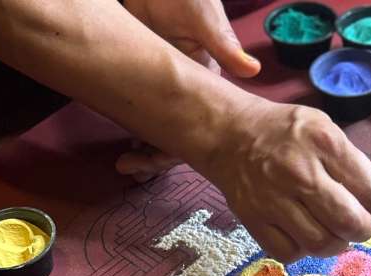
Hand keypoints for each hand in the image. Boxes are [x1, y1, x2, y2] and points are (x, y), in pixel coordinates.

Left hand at [118, 0, 260, 180]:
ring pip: (154, 125)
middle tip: (131, 166)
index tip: (158, 160)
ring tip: (125, 162)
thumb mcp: (202, 15)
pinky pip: (132, 107)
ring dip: (142, 144)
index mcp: (207, 79)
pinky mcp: (135, 75)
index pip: (201, 126)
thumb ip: (222, 43)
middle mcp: (186, 88)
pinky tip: (118, 137)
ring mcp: (160, 84)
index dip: (182, 148)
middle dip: (156, 155)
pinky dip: (127, 123)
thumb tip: (252, 70)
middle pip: (176, 133)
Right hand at [202, 98, 370, 261]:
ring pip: (320, 244)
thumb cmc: (286, 132)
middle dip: (364, 230)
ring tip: (335, 232)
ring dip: (336, 244)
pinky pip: (289, 253)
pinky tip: (305, 234)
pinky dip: (303, 250)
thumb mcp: (326, 130)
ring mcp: (273, 199)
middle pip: (349, 223)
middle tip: (360, 225)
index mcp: (324, 143)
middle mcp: (299, 172)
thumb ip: (356, 164)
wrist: (231, 135)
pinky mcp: (253, 220)